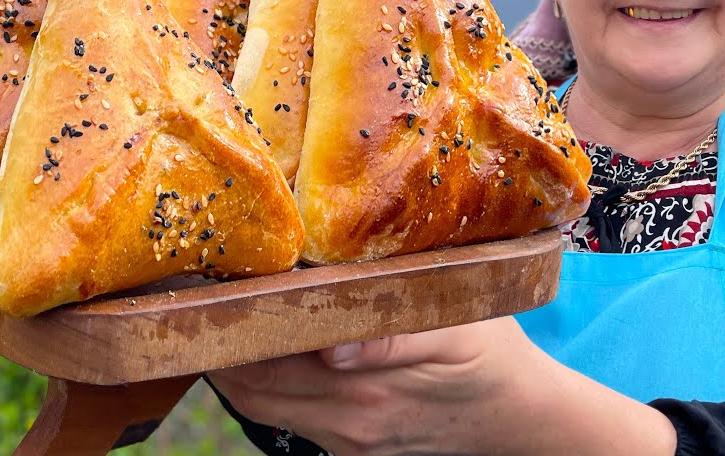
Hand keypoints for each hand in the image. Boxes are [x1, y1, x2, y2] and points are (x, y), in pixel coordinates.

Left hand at [208, 317, 677, 455]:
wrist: (523, 417)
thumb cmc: (493, 357)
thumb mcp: (458, 331)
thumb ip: (396, 339)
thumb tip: (334, 349)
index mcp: (362, 394)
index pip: (261, 367)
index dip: (225, 330)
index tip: (207, 285)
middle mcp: (344, 424)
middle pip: (249, 389)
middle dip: (218, 342)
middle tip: (202, 288)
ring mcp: (346, 440)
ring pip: (262, 404)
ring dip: (236, 363)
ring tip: (222, 309)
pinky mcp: (351, 446)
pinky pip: (288, 415)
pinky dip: (264, 381)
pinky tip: (265, 340)